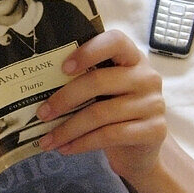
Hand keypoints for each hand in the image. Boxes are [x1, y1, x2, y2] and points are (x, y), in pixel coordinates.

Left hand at [36, 29, 166, 178]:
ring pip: (100, 113)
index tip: (63, 68)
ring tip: (47, 139)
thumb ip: (85, 81)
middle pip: (98, 81)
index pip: (115, 41)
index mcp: (132, 58)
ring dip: (68, 128)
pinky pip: (109, 135)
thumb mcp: (104, 93)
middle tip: (42, 113)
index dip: (88, 51)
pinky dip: (82, 143)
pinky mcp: (153, 130)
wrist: (140, 151)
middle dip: (64, 99)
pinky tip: (66, 148)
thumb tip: (40, 86)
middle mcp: (147, 77)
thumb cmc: (114, 113)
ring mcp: (153, 104)